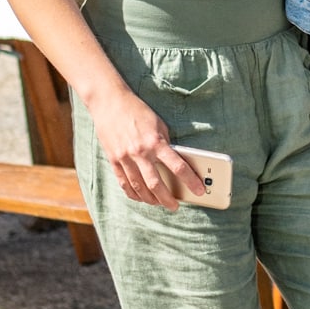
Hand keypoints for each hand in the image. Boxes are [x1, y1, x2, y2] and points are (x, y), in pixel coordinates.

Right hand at [92, 87, 206, 209]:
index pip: (178, 167)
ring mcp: (125, 158)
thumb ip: (165, 144)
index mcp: (155, 142)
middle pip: (156, 185)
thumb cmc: (137, 111)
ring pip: (139, 188)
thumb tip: (173, 161)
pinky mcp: (113, 160)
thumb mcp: (159, 124)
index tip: (200, 190)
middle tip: (175, 206)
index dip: (191, 181)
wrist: (109, 102)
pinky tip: (141, 198)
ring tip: (159, 203)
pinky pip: (124, 184)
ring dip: (151, 200)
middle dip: (168, 199)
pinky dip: (134, 194)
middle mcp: (140, 152)